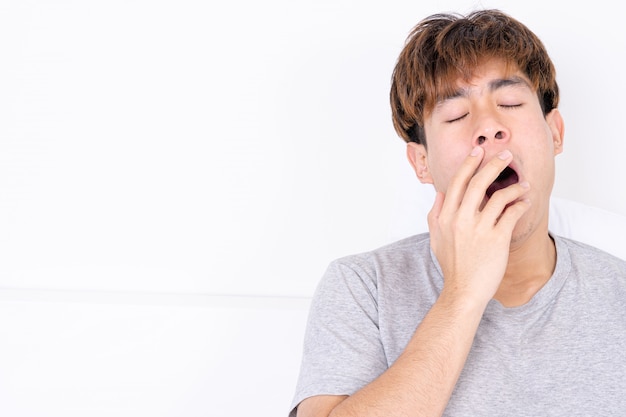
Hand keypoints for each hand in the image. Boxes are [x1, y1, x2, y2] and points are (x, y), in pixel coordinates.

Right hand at [427, 146, 530, 306]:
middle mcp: (461, 219)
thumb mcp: (435, 238)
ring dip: (514, 186)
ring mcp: (479, 229)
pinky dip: (521, 204)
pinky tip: (525, 202)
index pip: (457, 182)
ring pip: (499, 196)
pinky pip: (512, 213)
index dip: (469, 163)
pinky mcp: (497, 239)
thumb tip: (440, 193)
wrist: (463, 290)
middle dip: (493, 164)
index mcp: (446, 217)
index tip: (479, 152)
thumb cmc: (452, 266)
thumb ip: (435, 214)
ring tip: (523, 184)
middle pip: (478, 183)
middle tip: (506, 155)